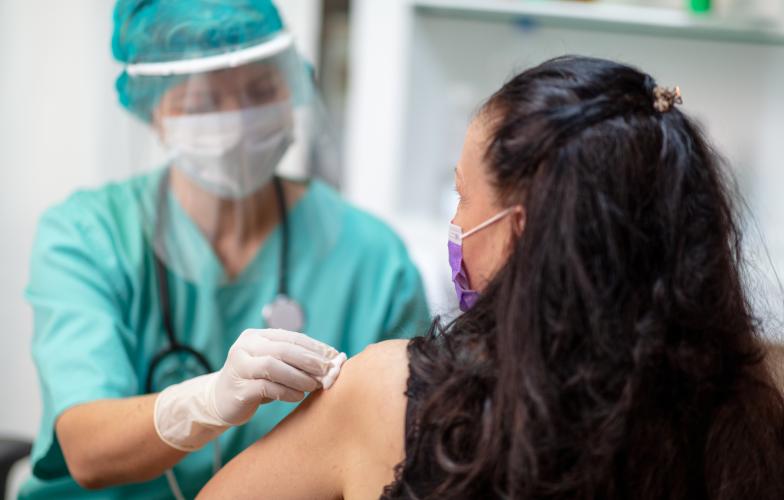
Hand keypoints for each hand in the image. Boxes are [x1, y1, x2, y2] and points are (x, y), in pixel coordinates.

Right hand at [211, 328, 340, 424]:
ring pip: (273, 366)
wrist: (219, 401)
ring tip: (315, 385)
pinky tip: (299, 396)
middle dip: (310, 360)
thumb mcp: (272, 365)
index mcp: (256, 336)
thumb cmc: (254, 381)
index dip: (315, 347)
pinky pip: (266, 387)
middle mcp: (245, 346)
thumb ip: (294, 360)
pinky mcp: (238, 388)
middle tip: (329, 371)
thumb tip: (332, 361)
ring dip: (299, 376)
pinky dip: (286, 391)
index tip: (335, 357)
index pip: (291, 338)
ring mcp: (239, 366)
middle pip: (283, 349)